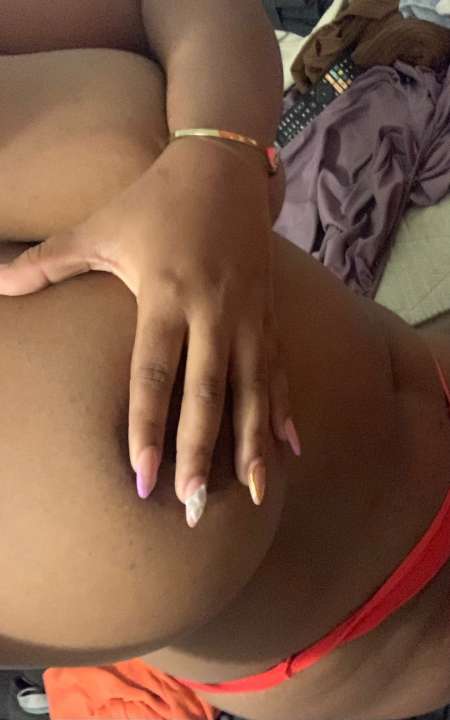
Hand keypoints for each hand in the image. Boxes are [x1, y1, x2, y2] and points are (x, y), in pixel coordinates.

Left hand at [0, 138, 299, 525]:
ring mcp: (248, 316)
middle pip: (206, 393)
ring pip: (252, 391)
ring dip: (252, 446)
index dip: (147, 427)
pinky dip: (283, 411)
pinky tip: (290, 449)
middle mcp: (212, 312)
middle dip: (201, 452)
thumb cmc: (156, 200)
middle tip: (192, 506)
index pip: (154, 374)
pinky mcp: (270, 315)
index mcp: (166, 293)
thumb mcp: (100, 227)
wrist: (223, 169)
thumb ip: (50, 261)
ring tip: (254, 495)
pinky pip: (279, 370)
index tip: (143, 478)